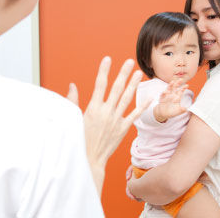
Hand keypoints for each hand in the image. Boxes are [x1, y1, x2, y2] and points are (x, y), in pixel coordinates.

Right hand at [67, 57, 148, 194]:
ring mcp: (115, 121)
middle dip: (123, 74)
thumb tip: (72, 85)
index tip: (108, 59)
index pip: (99, 85)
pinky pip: (133, 115)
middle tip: (129, 61)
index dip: (104, 71)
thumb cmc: (78, 139)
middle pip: (116, 88)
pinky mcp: (122, 129)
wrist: (89, 160)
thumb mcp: (72, 119)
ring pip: (127, 99)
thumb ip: (72, 101)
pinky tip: (147, 98)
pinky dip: (141, 107)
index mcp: (92, 108)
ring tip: (139, 73)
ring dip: (133, 85)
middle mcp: (106, 112)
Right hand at [153, 77, 187, 122]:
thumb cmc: (171, 112)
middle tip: (181, 79)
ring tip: (172, 82)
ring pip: (169, 88)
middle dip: (178, 83)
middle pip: (175, 87)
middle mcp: (172, 95)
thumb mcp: (177, 112)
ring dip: (170, 85)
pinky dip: (164, 92)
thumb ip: (181, 110)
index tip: (187, 85)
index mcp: (177, 97)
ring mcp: (167, 95)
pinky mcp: (162, 98)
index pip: (181, 91)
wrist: (163, 113)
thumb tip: (186, 109)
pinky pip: (163, 94)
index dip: (183, 88)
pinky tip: (166, 92)